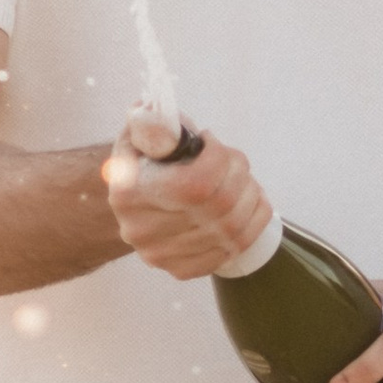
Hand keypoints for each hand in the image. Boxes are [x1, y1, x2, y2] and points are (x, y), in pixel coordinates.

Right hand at [102, 125, 274, 278]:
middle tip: (233, 158)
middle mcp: (142, 231)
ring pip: (235, 226)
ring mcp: (163, 256)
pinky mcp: (182, 270)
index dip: (219, 158)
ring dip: (250, 194)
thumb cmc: (144, 162)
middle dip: (239, 173)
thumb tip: (156, 113)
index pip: (195, 184)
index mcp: (128, 193)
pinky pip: (238, 245)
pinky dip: (254, 218)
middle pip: (220, 204)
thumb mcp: (140, 134)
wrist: (135, 204)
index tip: (212, 141)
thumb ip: (150, 122)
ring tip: (242, 177)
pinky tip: (247, 200)